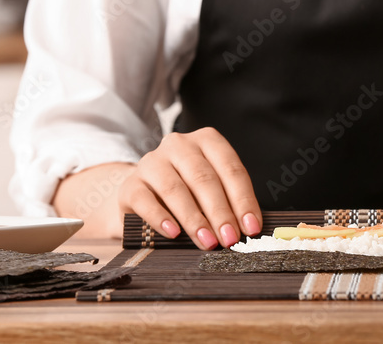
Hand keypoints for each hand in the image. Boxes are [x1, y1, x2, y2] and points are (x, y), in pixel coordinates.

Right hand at [118, 127, 261, 248]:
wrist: (144, 196)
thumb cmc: (189, 192)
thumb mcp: (211, 191)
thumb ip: (229, 203)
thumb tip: (249, 229)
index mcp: (207, 141)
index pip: (230, 169)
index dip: (243, 200)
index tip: (251, 227)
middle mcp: (179, 145)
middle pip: (204, 178)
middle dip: (220, 212)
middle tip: (230, 239)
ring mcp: (152, 162)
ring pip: (175, 189)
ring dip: (194, 219)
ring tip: (207, 241)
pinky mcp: (130, 184)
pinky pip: (145, 201)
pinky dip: (161, 218)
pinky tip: (173, 233)